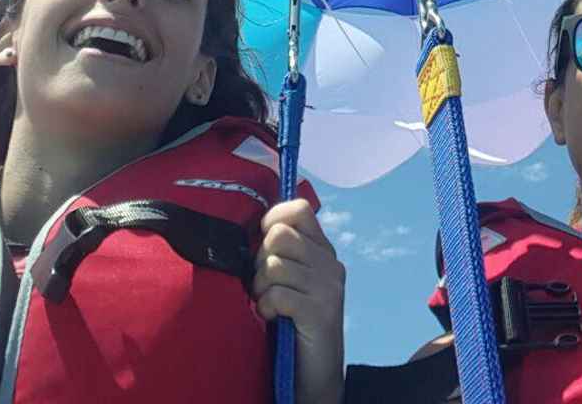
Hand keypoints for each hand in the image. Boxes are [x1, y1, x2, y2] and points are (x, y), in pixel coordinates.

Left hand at [253, 198, 345, 403]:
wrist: (315, 373)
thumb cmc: (292, 324)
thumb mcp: (291, 281)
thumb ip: (281, 254)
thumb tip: (251, 230)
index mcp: (323, 250)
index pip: (298, 209)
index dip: (272, 219)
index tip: (262, 244)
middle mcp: (330, 263)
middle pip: (278, 235)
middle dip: (260, 260)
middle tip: (264, 285)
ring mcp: (328, 287)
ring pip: (273, 265)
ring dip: (260, 288)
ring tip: (267, 304)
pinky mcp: (320, 312)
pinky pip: (277, 294)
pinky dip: (266, 308)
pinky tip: (272, 318)